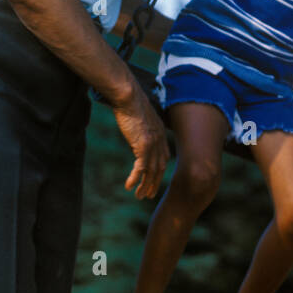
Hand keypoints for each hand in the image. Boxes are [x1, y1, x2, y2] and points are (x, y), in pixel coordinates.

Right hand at [110, 80, 168, 199]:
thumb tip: (135, 126)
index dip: (160, 169)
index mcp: (160, 132)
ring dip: (146, 185)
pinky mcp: (143, 145)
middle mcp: (160, 139)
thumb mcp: (140, 115)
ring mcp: (152, 143)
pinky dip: (135, 179)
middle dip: (155, 182)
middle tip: (149, 194)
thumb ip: (141, 124)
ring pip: (151, 171)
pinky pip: (140, 168)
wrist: (128, 96)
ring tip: (139, 196)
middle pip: (160, 167)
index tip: (154, 178)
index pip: (164, 156)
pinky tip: (129, 186)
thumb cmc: (130, 102)